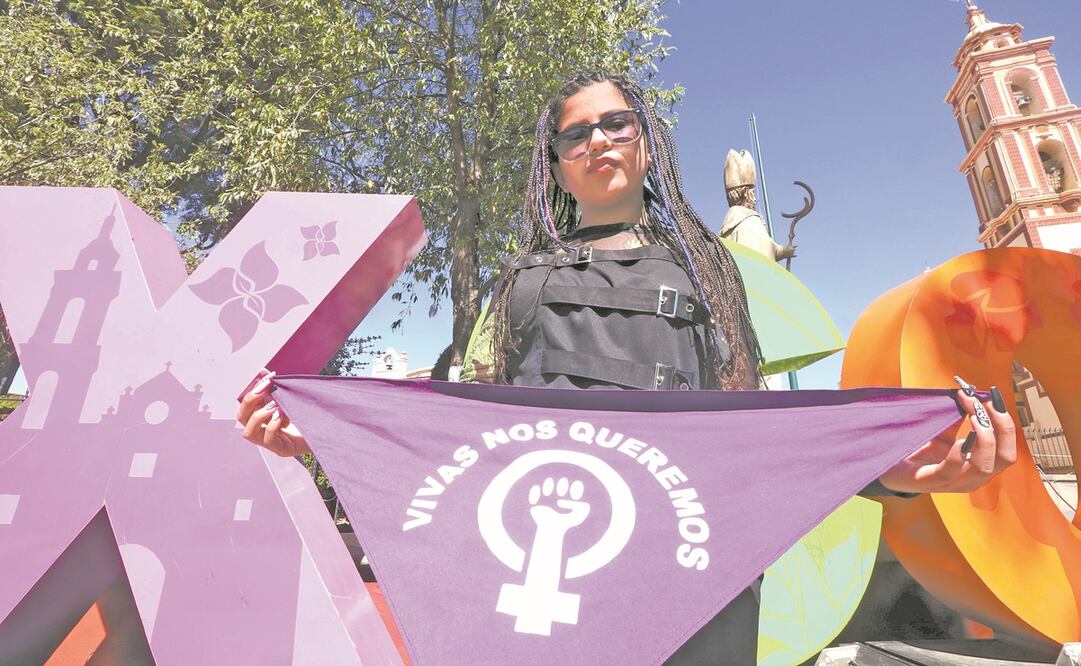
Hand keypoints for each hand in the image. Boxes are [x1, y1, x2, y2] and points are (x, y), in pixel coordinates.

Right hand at [236, 372, 311, 456]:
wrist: (329, 430)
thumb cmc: (309, 414)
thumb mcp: (292, 398)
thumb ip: (277, 387)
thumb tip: (263, 371)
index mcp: (263, 416)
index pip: (246, 405)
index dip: (253, 390)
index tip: (267, 378)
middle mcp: (263, 430)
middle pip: (242, 418)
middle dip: (251, 400)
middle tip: (266, 388)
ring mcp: (271, 442)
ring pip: (249, 433)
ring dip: (259, 416)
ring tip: (275, 406)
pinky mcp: (282, 450)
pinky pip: (268, 440)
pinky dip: (272, 426)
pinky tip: (281, 416)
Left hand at [877, 382, 1016, 493]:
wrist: (888, 468)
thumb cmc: (917, 450)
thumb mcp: (942, 432)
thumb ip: (956, 417)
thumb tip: (969, 393)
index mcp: (979, 465)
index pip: (1007, 449)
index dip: (1005, 423)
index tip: (992, 397)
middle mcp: (972, 478)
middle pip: (1005, 457)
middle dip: (1000, 427)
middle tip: (984, 403)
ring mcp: (953, 483)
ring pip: (984, 466)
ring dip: (983, 436)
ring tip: (972, 415)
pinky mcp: (930, 482)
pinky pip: (951, 471)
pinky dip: (958, 453)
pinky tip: (957, 438)